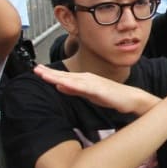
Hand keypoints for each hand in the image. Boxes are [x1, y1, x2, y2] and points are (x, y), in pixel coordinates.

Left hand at [33, 64, 148, 113]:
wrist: (131, 98)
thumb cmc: (112, 96)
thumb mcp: (89, 94)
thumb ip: (74, 90)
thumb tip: (59, 86)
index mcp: (84, 79)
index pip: (64, 77)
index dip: (50, 74)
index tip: (38, 71)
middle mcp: (87, 78)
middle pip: (65, 76)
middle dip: (50, 73)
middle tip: (35, 69)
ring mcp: (93, 83)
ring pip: (71, 80)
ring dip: (57, 77)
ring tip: (44, 75)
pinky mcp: (99, 89)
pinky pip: (83, 87)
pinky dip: (72, 85)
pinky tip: (63, 84)